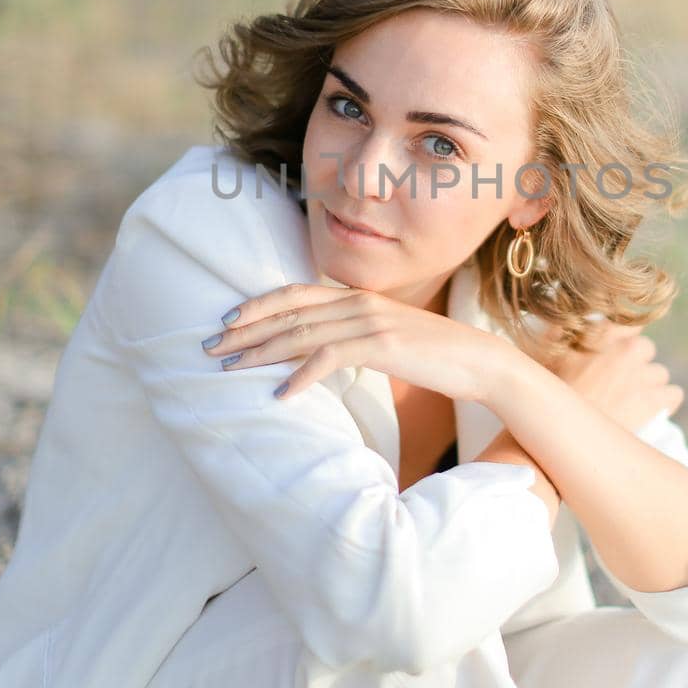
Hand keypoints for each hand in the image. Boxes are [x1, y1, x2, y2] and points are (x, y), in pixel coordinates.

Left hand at [202, 282, 505, 404]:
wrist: (479, 361)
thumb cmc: (432, 354)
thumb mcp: (386, 337)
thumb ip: (354, 334)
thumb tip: (320, 351)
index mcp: (357, 296)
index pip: (295, 294)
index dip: (257, 305)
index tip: (225, 321)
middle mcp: (358, 302)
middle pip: (289, 312)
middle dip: (245, 330)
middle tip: (209, 347)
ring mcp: (370, 321)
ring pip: (301, 333)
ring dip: (260, 352)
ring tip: (230, 369)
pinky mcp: (381, 345)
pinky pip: (330, 357)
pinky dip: (301, 375)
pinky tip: (280, 393)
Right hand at [541, 319, 683, 435]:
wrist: (563, 435)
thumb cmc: (550, 397)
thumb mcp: (546, 357)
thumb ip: (557, 333)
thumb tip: (561, 322)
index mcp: (602, 334)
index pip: (627, 324)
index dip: (621, 340)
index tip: (613, 354)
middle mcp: (626, 349)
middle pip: (645, 349)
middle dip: (636, 363)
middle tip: (618, 382)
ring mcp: (643, 375)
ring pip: (659, 374)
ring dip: (649, 385)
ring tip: (630, 402)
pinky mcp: (655, 401)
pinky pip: (673, 394)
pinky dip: (664, 403)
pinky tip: (650, 411)